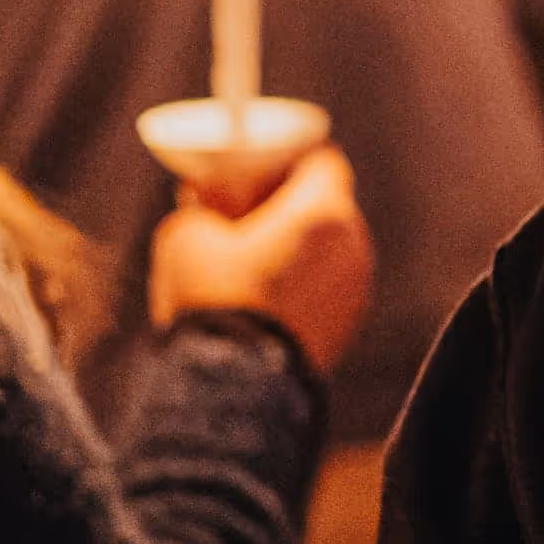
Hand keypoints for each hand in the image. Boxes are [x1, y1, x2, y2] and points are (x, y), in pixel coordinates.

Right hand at [150, 146, 373, 378]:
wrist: (235, 383)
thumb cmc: (212, 299)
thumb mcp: (185, 235)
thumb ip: (201, 205)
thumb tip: (205, 202)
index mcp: (323, 210)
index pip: (323, 161)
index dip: (288, 162)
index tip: (257, 174)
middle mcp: (353, 243)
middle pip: (328, 205)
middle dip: (290, 207)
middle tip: (246, 218)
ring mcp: (358, 285)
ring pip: (331, 248)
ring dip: (299, 247)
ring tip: (251, 265)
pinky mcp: (350, 322)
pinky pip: (330, 285)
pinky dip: (306, 283)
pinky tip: (266, 299)